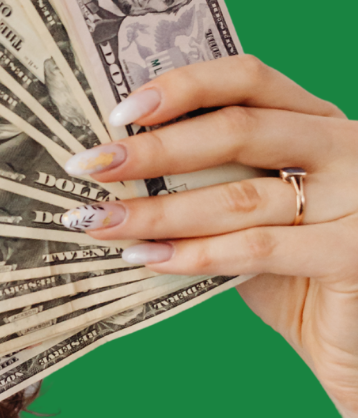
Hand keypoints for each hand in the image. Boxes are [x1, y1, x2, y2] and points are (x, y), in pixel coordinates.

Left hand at [53, 55, 357, 417]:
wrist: (352, 337)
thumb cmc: (295, 269)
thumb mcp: (256, 211)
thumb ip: (212, 181)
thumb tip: (116, 169)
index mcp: (319, 121)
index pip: (250, 79)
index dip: (184, 86)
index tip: (120, 111)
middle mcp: (347, 148)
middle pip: (239, 130)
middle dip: (153, 149)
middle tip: (87, 167)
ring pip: (239, 195)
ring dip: (157, 210)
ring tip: (98, 221)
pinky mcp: (353, 252)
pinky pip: (258, 248)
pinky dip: (194, 254)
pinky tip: (144, 257)